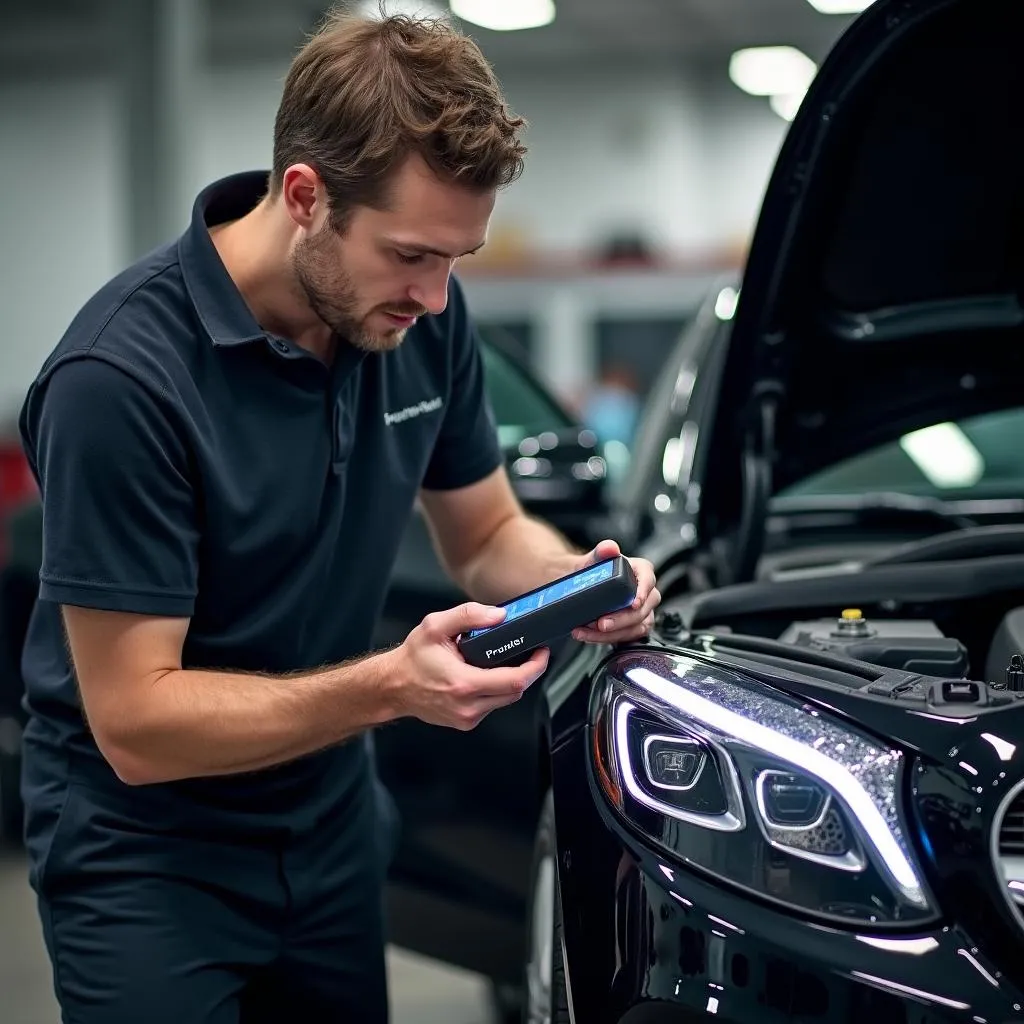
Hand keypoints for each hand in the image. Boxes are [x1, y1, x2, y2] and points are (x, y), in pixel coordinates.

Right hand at [387, 602, 549, 731]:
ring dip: (510, 681)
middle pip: (515, 692)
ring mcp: (467, 718)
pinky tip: (486, 675)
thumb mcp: (435, 625)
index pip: (515, 681)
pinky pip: (492, 705)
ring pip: (505, 700)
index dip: (535, 667)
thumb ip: (468, 615)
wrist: (392, 686)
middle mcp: (468, 705)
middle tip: (529, 653)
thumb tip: (498, 615)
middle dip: (527, 672)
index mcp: (464, 683)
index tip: (542, 653)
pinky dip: (495, 690)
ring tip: (503, 661)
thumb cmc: (412, 659)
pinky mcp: (466, 722)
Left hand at [569, 539, 659, 644]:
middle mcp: (645, 593)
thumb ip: (602, 550)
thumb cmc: (593, 570)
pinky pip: (626, 637)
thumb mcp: (595, 558)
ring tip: (588, 632)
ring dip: (611, 634)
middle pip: (643, 610)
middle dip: (621, 620)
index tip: (633, 604)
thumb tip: (610, 548)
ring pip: (635, 628)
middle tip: (601, 624)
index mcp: (641, 571)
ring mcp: (641, 612)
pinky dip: (606, 639)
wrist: (581, 585)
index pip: (648, 581)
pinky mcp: (632, 627)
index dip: (642, 593)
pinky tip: (589, 636)